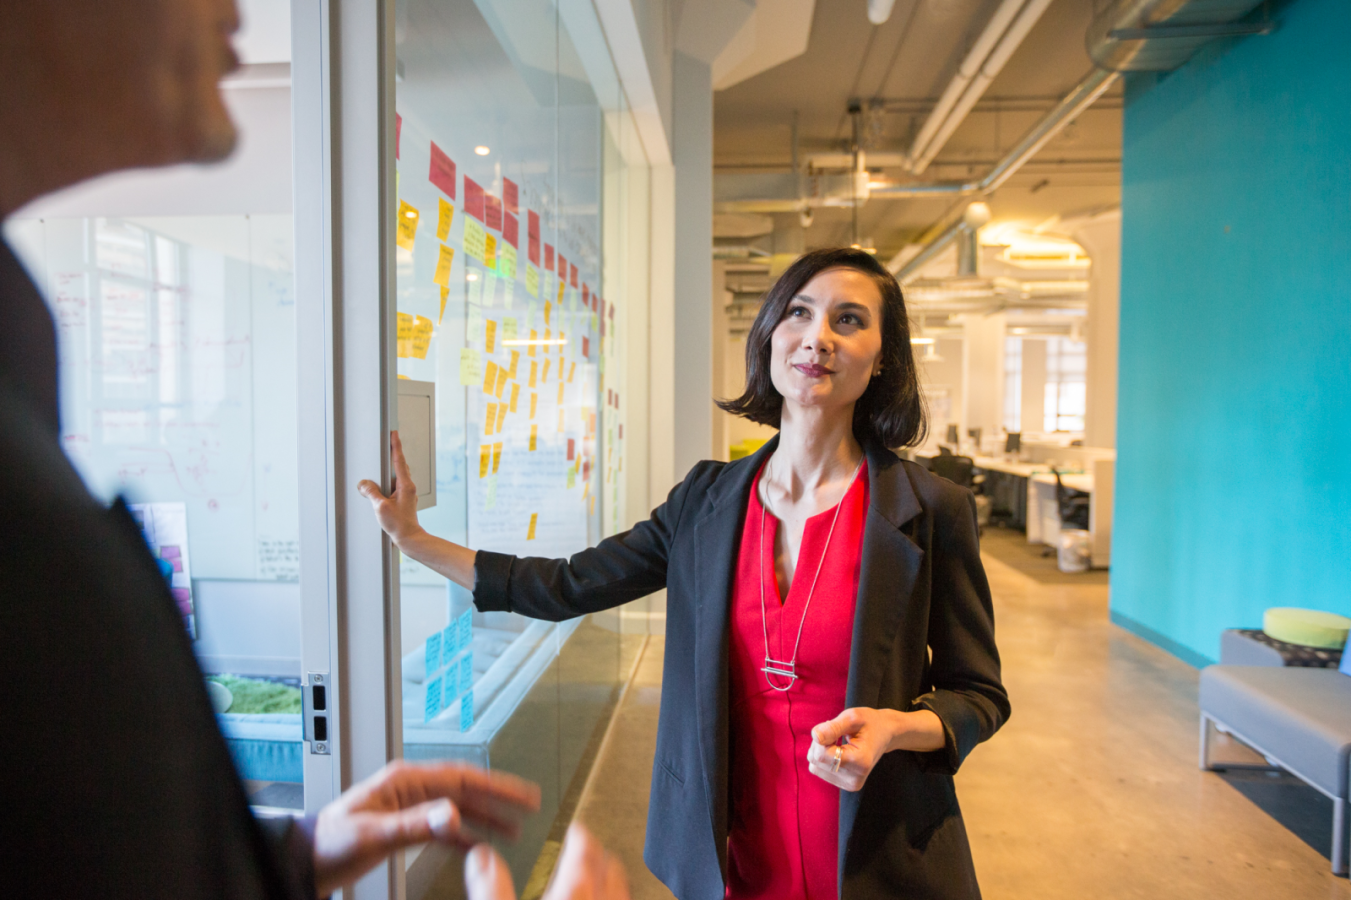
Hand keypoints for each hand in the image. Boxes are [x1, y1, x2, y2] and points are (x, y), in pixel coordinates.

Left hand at [313, 760, 540, 895]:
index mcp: (405, 780)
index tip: (522, 793)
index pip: (462, 777)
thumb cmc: (329, 842)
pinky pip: (445, 828)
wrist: (305, 860)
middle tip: (530, 805)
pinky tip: (479, 847)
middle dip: (499, 798)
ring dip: (486, 818)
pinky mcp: (406, 826)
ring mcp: (410, 807)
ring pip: (459, 808)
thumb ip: (416, 824)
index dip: (496, 784)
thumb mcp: (374, 833)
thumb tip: (453, 814)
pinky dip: (465, 836)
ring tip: (513, 829)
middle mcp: (411, 789)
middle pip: (466, 789)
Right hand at [357, 431, 423, 545]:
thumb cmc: (399, 524)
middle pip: (399, 466)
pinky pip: (394, 486)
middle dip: (393, 454)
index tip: (394, 434)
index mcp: (405, 485)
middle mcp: (408, 487)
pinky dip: (387, 482)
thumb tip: (364, 484)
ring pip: (396, 476)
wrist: (409, 538)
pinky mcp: (403, 500)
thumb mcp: (380, 507)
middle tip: (387, 443)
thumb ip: (371, 493)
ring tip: (378, 466)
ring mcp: (406, 494)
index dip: (396, 446)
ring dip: (389, 470)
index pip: (399, 461)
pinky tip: (378, 487)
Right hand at [464, 822, 629, 899]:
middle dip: (601, 854)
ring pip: (623, 890)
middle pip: (611, 868)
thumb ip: (491, 888)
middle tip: (591, 847)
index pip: (585, 849)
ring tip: (605, 875)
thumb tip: (482, 857)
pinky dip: (619, 898)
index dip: (580, 833)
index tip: (575, 827)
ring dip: (614, 879)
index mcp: (574, 894)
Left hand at [807, 707, 944, 791]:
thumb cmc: (869, 723)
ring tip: (840, 742)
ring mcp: (850, 785)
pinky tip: (838, 751)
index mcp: (860, 762)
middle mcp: (855, 779)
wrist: (886, 734)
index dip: (822, 737)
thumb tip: (815, 737)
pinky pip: (819, 769)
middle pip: (816, 760)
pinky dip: (823, 757)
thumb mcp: (852, 717)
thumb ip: (833, 728)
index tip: (835, 728)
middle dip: (821, 743)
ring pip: (814, 765)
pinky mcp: (845, 786)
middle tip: (839, 733)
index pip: (821, 755)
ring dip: (821, 750)